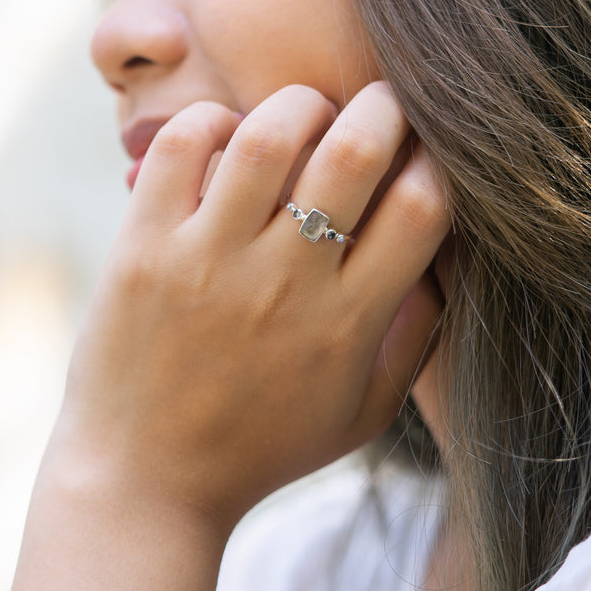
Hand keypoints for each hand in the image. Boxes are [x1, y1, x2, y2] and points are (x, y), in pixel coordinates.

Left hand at [50, 81, 450, 535]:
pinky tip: (227, 137)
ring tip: (304, 115)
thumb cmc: (262, 448)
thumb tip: (447, 256)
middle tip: (378, 104)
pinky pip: (181, 146)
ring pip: (268, 134)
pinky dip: (212, 121)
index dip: (437, 160)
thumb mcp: (363, 414)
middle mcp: (285, 286)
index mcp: (349, 324)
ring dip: (299, 104)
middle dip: (383, 106)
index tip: (424, 155)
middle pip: (356, 150)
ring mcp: (209, 263)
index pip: (423, 206)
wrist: (145, 487)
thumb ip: (416, 338)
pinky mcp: (143, 251)